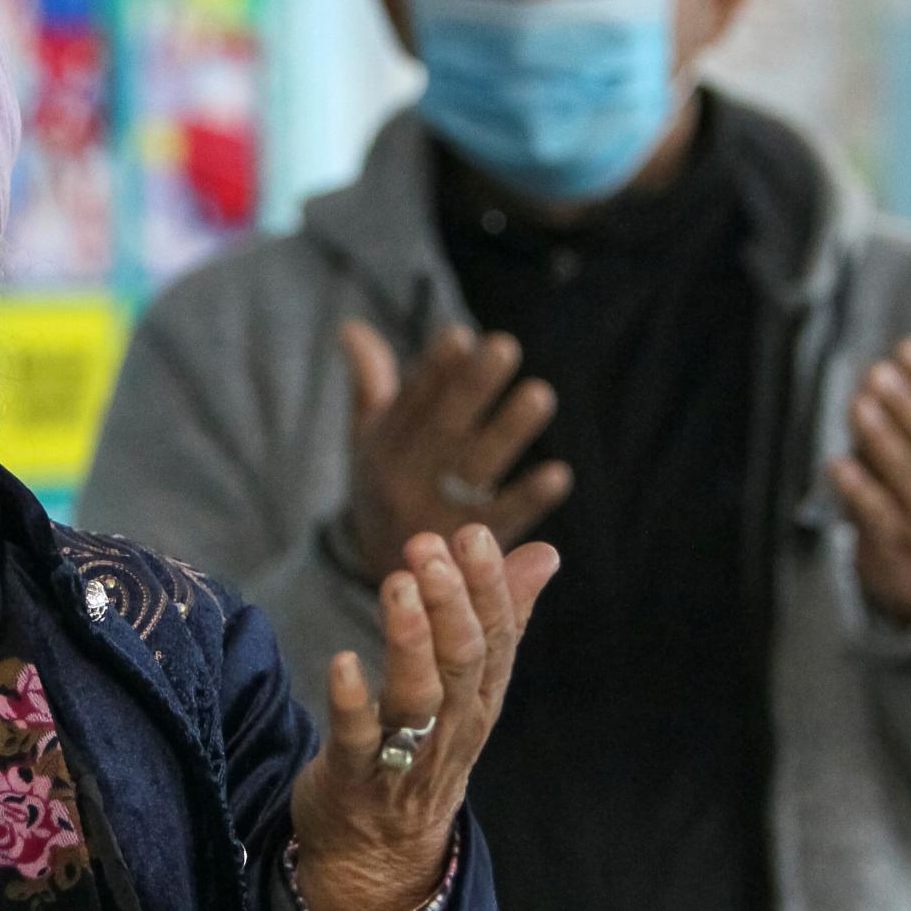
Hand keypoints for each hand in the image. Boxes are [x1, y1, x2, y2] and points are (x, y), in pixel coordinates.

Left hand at [288, 525, 557, 910]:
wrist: (381, 853)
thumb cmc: (425, 748)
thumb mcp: (470, 686)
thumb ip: (503, 618)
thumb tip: (546, 554)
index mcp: (482, 697)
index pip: (496, 637)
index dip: (488, 586)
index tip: (473, 533)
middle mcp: (453, 725)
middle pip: (462, 662)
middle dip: (449, 602)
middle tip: (427, 547)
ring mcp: (407, 755)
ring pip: (418, 698)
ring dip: (409, 641)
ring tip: (395, 585)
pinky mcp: (357, 776)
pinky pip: (359, 739)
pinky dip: (351, 702)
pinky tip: (342, 662)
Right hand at [339, 321, 573, 580]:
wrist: (391, 585)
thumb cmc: (385, 488)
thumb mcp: (367, 438)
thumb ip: (369, 383)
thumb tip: (350, 326)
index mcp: (383, 448)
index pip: (409, 403)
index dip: (434, 370)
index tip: (461, 336)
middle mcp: (407, 480)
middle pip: (442, 429)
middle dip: (472, 387)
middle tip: (505, 346)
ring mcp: (439, 516)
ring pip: (474, 471)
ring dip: (509, 433)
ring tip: (541, 395)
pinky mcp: (470, 552)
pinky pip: (501, 522)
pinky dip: (531, 499)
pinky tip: (559, 474)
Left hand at [829, 340, 910, 623]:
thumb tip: (878, 373)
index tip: (907, 348)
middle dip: (908, 406)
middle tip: (878, 373)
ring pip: (909, 478)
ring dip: (882, 440)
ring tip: (859, 406)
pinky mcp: (898, 547)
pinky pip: (878, 516)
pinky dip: (859, 490)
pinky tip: (838, 464)